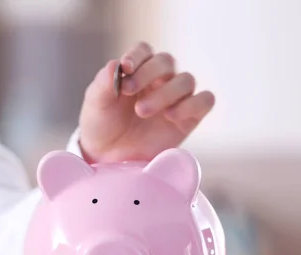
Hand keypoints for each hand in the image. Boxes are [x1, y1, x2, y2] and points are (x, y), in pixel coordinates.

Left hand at [78, 41, 214, 162]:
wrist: (108, 158)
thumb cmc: (102, 126)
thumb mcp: (95, 105)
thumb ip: (103, 84)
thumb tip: (115, 64)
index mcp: (136, 71)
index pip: (144, 50)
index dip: (137, 55)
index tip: (125, 67)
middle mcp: (159, 80)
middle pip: (166, 61)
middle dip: (148, 73)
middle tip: (128, 91)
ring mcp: (176, 98)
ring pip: (186, 80)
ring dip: (165, 92)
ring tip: (142, 111)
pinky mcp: (189, 118)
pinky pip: (205, 101)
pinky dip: (192, 104)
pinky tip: (171, 116)